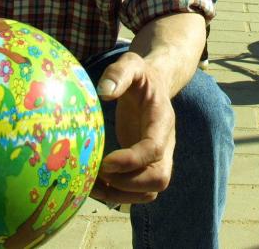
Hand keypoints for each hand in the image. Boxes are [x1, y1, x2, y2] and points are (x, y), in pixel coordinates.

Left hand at [91, 53, 175, 205]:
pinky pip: (139, 192)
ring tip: (93, 185)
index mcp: (162, 120)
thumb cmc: (140, 75)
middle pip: (159, 178)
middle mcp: (165, 144)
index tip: (105, 162)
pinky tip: (97, 184)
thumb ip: (119, 73)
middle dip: (128, 184)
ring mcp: (158, 158)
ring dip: (121, 195)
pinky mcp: (146, 166)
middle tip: (99, 175)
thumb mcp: (131, 64)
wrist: (155, 84)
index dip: (131, 160)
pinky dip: (118, 195)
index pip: (154, 149)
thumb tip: (104, 92)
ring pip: (150, 190)